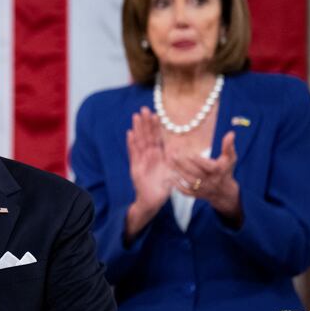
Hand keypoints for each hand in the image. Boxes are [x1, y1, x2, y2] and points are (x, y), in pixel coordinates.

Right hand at [125, 107, 175, 235]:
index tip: (156, 114)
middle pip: (146, 136)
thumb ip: (174, 162)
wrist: (152, 202)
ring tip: (135, 117)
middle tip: (143, 109)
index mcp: (158, 156)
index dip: (156, 126)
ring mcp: (141, 161)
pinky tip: (130, 133)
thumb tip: (180, 150)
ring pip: (139, 141)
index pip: (157, 138)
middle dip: (145, 123)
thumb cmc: (162, 189)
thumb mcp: (173, 173)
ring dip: (137, 129)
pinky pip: (133, 153)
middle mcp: (149, 156)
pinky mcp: (135, 167)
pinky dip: (131, 143)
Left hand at [171, 131, 241, 221]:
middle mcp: (211, 181)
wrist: (224, 191)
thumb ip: (228, 146)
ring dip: (178, 172)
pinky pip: (186, 192)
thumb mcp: (230, 157)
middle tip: (172, 154)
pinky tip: (170, 177)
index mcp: (219, 171)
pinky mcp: (196, 195)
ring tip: (169, 161)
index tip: (189, 153)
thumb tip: (231, 133)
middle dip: (183, 163)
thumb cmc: (225, 169)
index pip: (209, 166)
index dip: (199, 160)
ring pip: (189, 181)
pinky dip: (178, 186)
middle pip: (196, 173)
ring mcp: (203, 189)